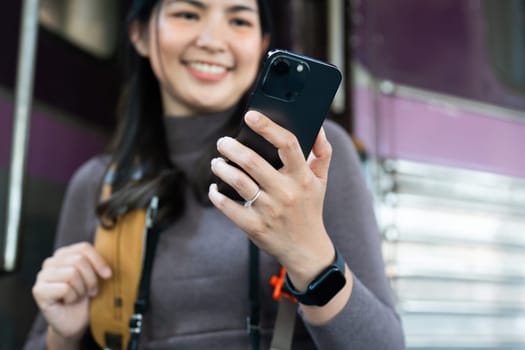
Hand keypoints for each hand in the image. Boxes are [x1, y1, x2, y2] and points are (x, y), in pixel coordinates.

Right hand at [32, 242, 111, 343]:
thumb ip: (96, 264)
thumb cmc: (84, 298)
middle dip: (91, 279)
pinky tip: (68, 302)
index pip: (84, 248)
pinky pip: (64, 288)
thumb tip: (107, 264)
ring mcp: (42, 275)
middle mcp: (51, 262)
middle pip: (79, 260)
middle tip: (91, 291)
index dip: (99, 261)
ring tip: (78, 296)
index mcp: (64, 254)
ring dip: (81, 289)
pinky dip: (72, 297)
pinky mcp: (38, 290)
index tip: (108, 275)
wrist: (74, 322)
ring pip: (72, 273)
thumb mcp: (94, 277)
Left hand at [209, 110, 334, 288]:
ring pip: (237, 181)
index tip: (250, 115)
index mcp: (302, 177)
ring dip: (221, 167)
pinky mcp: (254, 226)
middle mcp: (286, 192)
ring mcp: (269, 211)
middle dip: (231, 147)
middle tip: (223, 142)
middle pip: (252, 162)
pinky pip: (228, 206)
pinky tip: (215, 187)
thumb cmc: (311, 208)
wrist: (306, 249)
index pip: (287, 144)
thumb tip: (318, 127)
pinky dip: (216, 194)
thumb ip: (323, 152)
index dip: (268, 127)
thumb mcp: (321, 181)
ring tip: (217, 162)